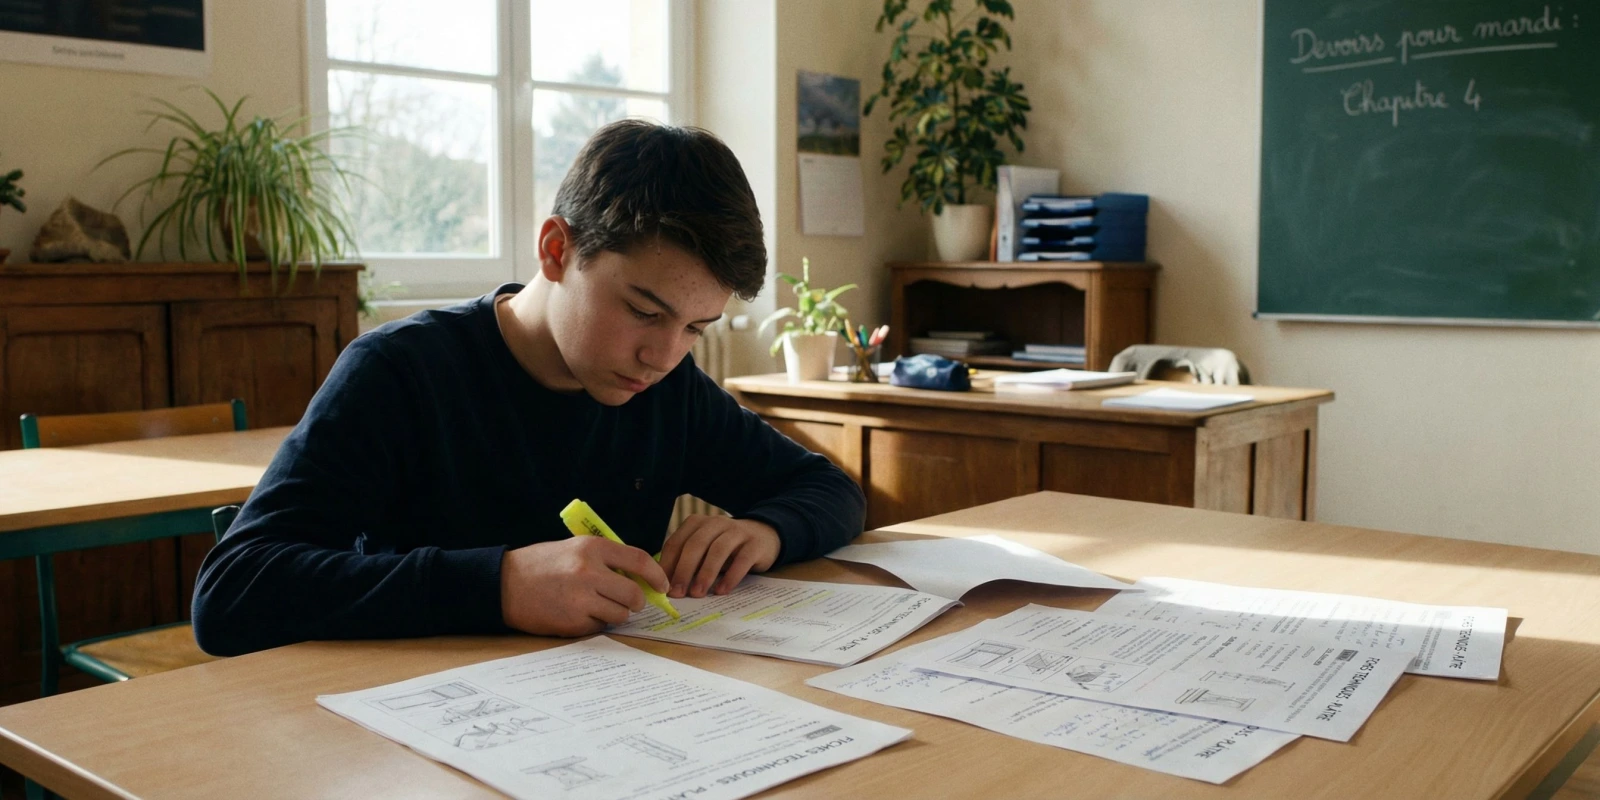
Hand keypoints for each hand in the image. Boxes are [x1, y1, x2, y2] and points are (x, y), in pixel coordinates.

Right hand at [500, 537, 668, 636]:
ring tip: (598, 606)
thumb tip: (640, 578)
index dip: (657, 575)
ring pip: (621, 614)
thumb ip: (606, 559)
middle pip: (634, 594)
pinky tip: (579, 613)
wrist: (504, 584)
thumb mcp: (574, 548)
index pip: (639, 560)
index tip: (662, 586)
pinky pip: (600, 627)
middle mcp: (589, 572)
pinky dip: (596, 623)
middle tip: (629, 601)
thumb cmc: (542, 564)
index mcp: (592, 548)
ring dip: (616, 613)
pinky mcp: (573, 622)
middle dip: (636, 601)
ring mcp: (581, 599)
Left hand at [659, 515, 779, 597]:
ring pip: (718, 550)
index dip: (668, 565)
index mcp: (697, 523)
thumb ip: (688, 562)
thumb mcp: (705, 550)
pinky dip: (731, 576)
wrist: (764, 535)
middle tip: (678, 593)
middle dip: (684, 570)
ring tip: (698, 593)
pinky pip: (742, 559)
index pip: (677, 542)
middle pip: (696, 544)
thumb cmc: (726, 548)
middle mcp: (716, 523)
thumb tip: (667, 586)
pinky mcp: (755, 543)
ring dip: (705, 573)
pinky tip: (722, 590)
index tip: (663, 587)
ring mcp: (737, 531)